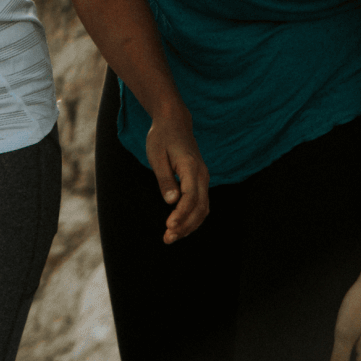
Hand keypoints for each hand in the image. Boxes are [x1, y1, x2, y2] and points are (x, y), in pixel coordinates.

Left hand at [144, 108, 209, 242]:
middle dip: (185, 225)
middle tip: (167, 238)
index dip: (181, 214)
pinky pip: (201, 203)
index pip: (190, 196)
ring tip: (171, 236)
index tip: (169, 226)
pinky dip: (193, 217)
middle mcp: (201, 174)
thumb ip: (164, 179)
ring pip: (203, 208)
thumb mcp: (157, 156)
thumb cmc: (161, 138)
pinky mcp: (200, 181)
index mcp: (190, 166)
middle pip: (200, 206)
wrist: (174, 123)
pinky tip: (180, 226)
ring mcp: (203, 178)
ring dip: (189, 225)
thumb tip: (171, 202)